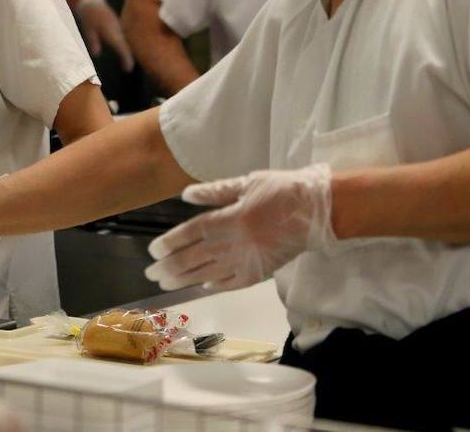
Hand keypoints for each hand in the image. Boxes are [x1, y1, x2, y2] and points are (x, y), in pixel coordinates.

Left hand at [75, 0, 134, 71]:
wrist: (92, 3)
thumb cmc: (89, 17)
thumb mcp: (88, 30)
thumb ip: (93, 41)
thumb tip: (96, 54)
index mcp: (110, 31)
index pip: (121, 47)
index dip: (125, 57)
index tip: (128, 68)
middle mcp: (116, 30)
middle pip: (124, 45)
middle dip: (127, 57)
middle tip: (128, 69)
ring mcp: (117, 28)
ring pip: (124, 41)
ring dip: (126, 52)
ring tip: (127, 64)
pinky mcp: (116, 27)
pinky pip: (121, 38)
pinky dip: (123, 46)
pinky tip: (123, 53)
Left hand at [145, 164, 334, 291]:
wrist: (318, 212)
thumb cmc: (283, 191)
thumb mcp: (247, 182)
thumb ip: (215, 191)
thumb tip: (186, 195)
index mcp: (230, 218)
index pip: (191, 233)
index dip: (170, 243)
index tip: (153, 251)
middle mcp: (234, 243)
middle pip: (194, 258)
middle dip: (170, 267)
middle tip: (151, 274)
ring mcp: (247, 261)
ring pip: (209, 274)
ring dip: (185, 279)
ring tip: (166, 283)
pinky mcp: (261, 273)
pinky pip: (232, 283)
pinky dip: (215, 285)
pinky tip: (201, 286)